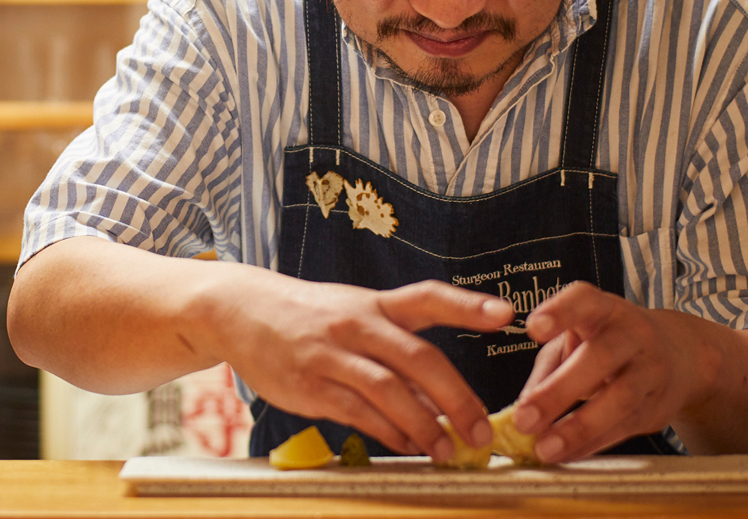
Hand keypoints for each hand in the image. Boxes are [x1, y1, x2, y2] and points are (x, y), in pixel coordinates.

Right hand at [199, 276, 513, 460]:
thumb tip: (441, 400)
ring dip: (423, 425)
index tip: (506, 315)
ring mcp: (330, 355)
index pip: (427, 297)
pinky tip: (406, 446)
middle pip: (416, 358)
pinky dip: (387, 432)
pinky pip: (356, 413)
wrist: (241, 310)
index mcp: (375, 304)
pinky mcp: (308, 385)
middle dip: (456, 397)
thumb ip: (397, 351)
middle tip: (482, 430)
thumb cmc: (311, 316)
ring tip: (448, 450)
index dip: (467, 305)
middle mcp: (356, 324)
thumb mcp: (355, 314)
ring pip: (387, 391)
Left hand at [508, 281, 716, 462]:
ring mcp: (650, 371)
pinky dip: (592, 445)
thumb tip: (520, 408)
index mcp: (605, 310)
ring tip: (544, 449)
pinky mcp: (657, 407)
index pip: (585, 301)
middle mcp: (632, 335)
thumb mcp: (577, 340)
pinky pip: (623, 428)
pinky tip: (566, 454)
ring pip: (619, 399)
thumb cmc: (609, 344)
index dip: (561, 312)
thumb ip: (548, 369)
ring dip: (578, 428)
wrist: (680, 355)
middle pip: (600, 358)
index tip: (533, 328)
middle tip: (524, 418)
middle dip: (560, 390)